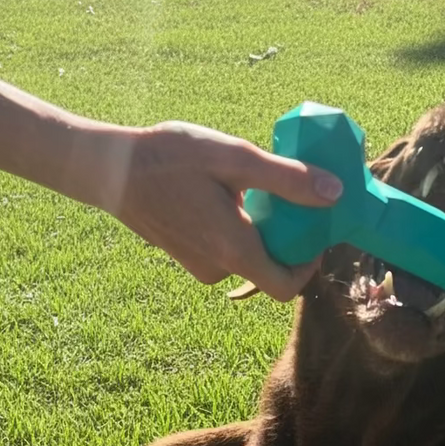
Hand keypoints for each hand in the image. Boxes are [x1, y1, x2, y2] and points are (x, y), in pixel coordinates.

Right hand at [110, 121, 343, 301]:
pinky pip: (222, 248)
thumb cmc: (169, 158)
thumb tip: (335, 194)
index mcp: (234, 251)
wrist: (109, 169)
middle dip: (283, 236)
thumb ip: (288, 179)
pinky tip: (219, 192)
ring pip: (244, 255)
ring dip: (255, 228)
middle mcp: (216, 268)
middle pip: (268, 268)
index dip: (308, 264)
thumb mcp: (235, 158)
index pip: (286, 287)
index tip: (311, 229)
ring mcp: (197, 264)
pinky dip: (231, 227)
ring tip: (244, 186)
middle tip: (282, 194)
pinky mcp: (183, 255)